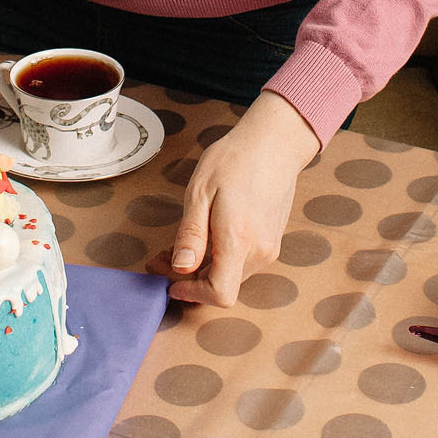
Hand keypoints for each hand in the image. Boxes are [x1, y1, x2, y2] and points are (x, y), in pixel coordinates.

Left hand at [155, 92, 319, 305]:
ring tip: (181, 244)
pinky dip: (221, 258)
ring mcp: (269, 247)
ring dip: (204, 269)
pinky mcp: (272, 240)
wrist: (274, 143)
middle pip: (222, 286)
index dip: (192, 294)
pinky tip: (207, 237)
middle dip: (190, 279)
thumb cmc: (235, 160)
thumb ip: (191, 235)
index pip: (220, 293)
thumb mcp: (200, 192)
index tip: (171, 282)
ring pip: (232, 275)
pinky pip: (243, 262)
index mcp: (239, 239)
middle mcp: (259, 250)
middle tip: (162, 257)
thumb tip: (181, 268)